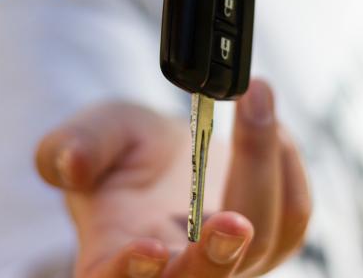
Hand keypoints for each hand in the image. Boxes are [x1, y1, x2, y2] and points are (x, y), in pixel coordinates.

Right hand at [36, 81, 311, 276]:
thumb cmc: (122, 152)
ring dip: (262, 172)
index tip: (147, 246)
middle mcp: (175, 269)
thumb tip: (71, 162)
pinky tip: (267, 121)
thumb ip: (72, 146)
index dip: (130, 271)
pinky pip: (291, 217)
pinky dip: (286, 164)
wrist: (166, 155)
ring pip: (260, 245)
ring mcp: (229, 261)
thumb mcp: (90, 134)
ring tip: (255, 102)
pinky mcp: (269, 240)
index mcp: (114, 253)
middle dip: (216, 257)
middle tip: (231, 224)